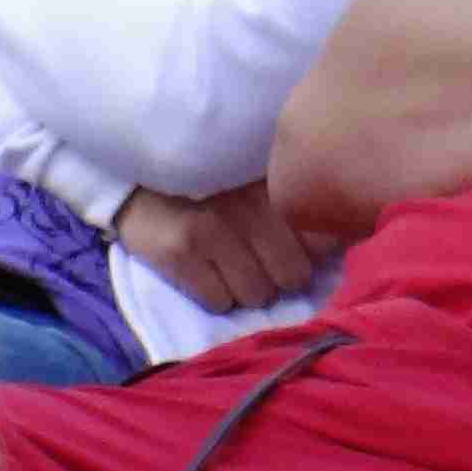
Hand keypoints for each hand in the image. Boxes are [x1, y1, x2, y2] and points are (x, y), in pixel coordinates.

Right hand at [113, 178, 322, 312]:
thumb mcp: (258, 169)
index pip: (323, 238)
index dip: (313, 251)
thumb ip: (297, 195)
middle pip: (293, 275)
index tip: (301, 248)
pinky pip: (220, 301)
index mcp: (277, 177)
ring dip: (250, 290)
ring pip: (258, 293)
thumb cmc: (210, 174)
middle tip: (266, 264)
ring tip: (234, 266)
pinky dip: (217, 295)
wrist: (136, 170)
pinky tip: (207, 272)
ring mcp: (214, 226)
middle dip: (282, 277)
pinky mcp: (181, 251)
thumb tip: (335, 245)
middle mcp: (251, 200)